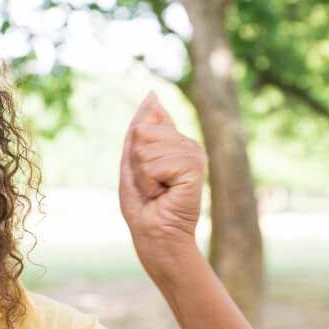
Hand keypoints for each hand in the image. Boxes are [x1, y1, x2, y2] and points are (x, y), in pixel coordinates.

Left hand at [119, 91, 207, 273]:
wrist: (155, 234)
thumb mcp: (134, 161)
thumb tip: (152, 95)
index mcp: (177, 142)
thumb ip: (141, 128)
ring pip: (146, 148)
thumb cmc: (143, 204)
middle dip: (136, 163)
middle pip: (141, 131)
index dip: (135, 150)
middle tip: (151, 185)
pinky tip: (164, 194)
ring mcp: (194, 155)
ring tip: (157, 191)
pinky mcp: (195, 167)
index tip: (147, 173)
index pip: (146, 122)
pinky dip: (150, 182)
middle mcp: (189, 145)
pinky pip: (155, 164)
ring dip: (142, 175)